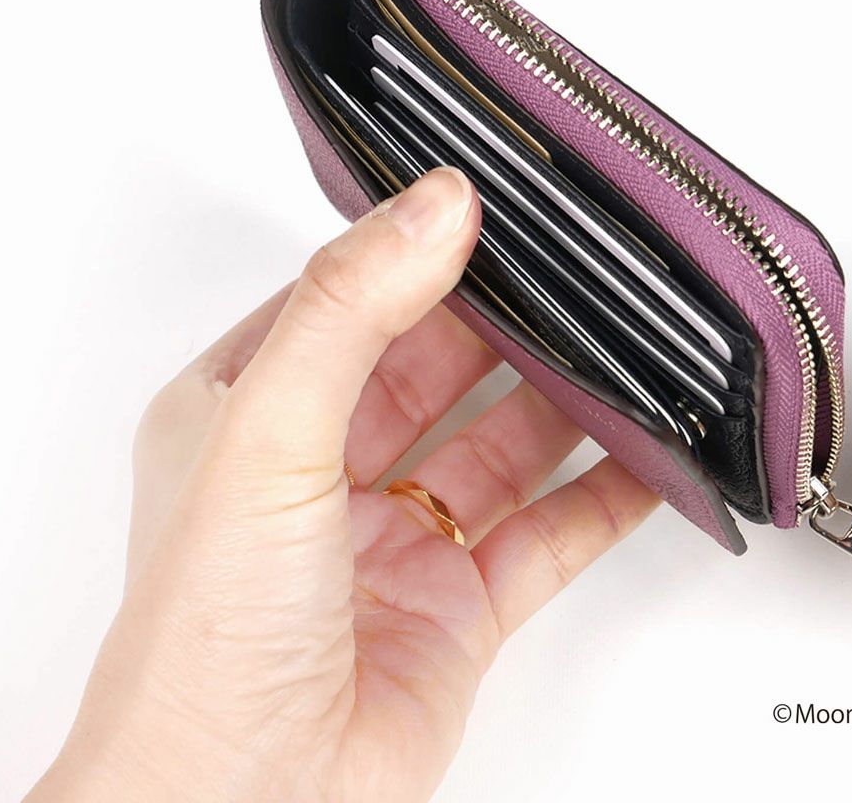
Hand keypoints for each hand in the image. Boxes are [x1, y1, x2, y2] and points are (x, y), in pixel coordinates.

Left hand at [27, 168, 658, 802]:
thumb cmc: (204, 646)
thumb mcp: (267, 435)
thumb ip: (352, 310)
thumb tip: (435, 205)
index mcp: (249, 412)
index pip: (348, 300)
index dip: (417, 252)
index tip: (491, 206)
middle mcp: (324, 468)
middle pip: (437, 363)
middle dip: (507, 321)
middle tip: (580, 270)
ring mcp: (398, 536)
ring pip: (501, 440)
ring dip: (565, 400)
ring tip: (629, 348)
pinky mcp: (460, 603)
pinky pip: (549, 530)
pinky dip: (606, 494)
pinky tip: (648, 458)